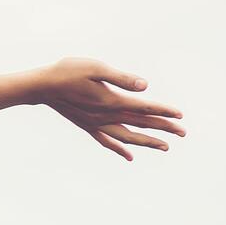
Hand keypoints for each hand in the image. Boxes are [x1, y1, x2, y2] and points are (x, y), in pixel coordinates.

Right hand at [28, 57, 185, 161]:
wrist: (42, 87)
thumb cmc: (68, 71)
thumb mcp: (96, 68)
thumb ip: (121, 78)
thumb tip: (145, 86)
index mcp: (111, 101)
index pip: (144, 108)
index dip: (163, 111)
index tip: (181, 116)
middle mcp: (106, 117)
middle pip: (140, 124)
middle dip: (163, 128)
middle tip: (183, 132)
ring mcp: (97, 124)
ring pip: (127, 137)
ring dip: (147, 142)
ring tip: (165, 147)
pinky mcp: (88, 126)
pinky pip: (108, 141)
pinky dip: (120, 149)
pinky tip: (129, 156)